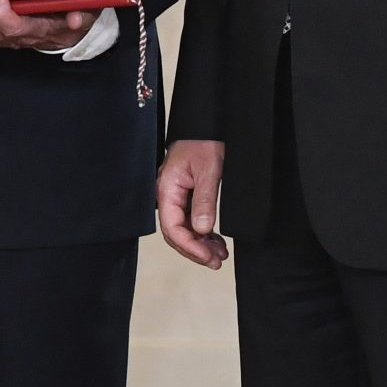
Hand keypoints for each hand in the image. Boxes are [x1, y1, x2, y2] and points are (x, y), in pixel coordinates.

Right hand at [157, 139, 227, 268]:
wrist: (208, 124)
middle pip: (175, 232)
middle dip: (195, 250)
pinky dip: (203, 234)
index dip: (190, 247)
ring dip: (200, 244)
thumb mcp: (209, 170)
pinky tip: (215, 241)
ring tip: (220, 254)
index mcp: (167, 189)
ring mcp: (176, 196)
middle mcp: (167, 195)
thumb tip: (201, 230)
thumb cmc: (204, 141)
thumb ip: (204, 200)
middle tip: (217, 262)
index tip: (209, 257)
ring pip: (184, 229)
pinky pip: (190, 220)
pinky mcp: (186, 195)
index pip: (172, 228)